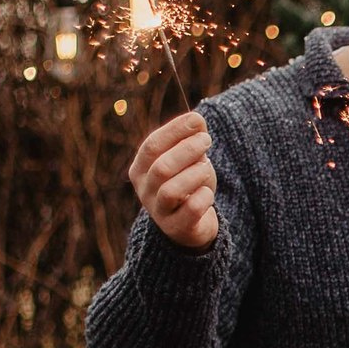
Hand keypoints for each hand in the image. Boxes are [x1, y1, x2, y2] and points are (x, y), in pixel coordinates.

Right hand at [129, 111, 217, 250]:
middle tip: (207, 141)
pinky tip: (207, 192)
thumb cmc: (189, 183)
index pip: (152, 146)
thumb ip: (190, 139)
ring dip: (194, 174)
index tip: (197, 120)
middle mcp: (144, 190)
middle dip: (187, 150)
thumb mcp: (189, 159)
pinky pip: (191, 210)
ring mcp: (158, 211)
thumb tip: (196, 119)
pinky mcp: (177, 227)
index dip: (175, 130)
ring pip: (171, 190)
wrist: (192, 223)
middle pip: (161, 167)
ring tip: (206, 168)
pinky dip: (204, 196)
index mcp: (141, 169)